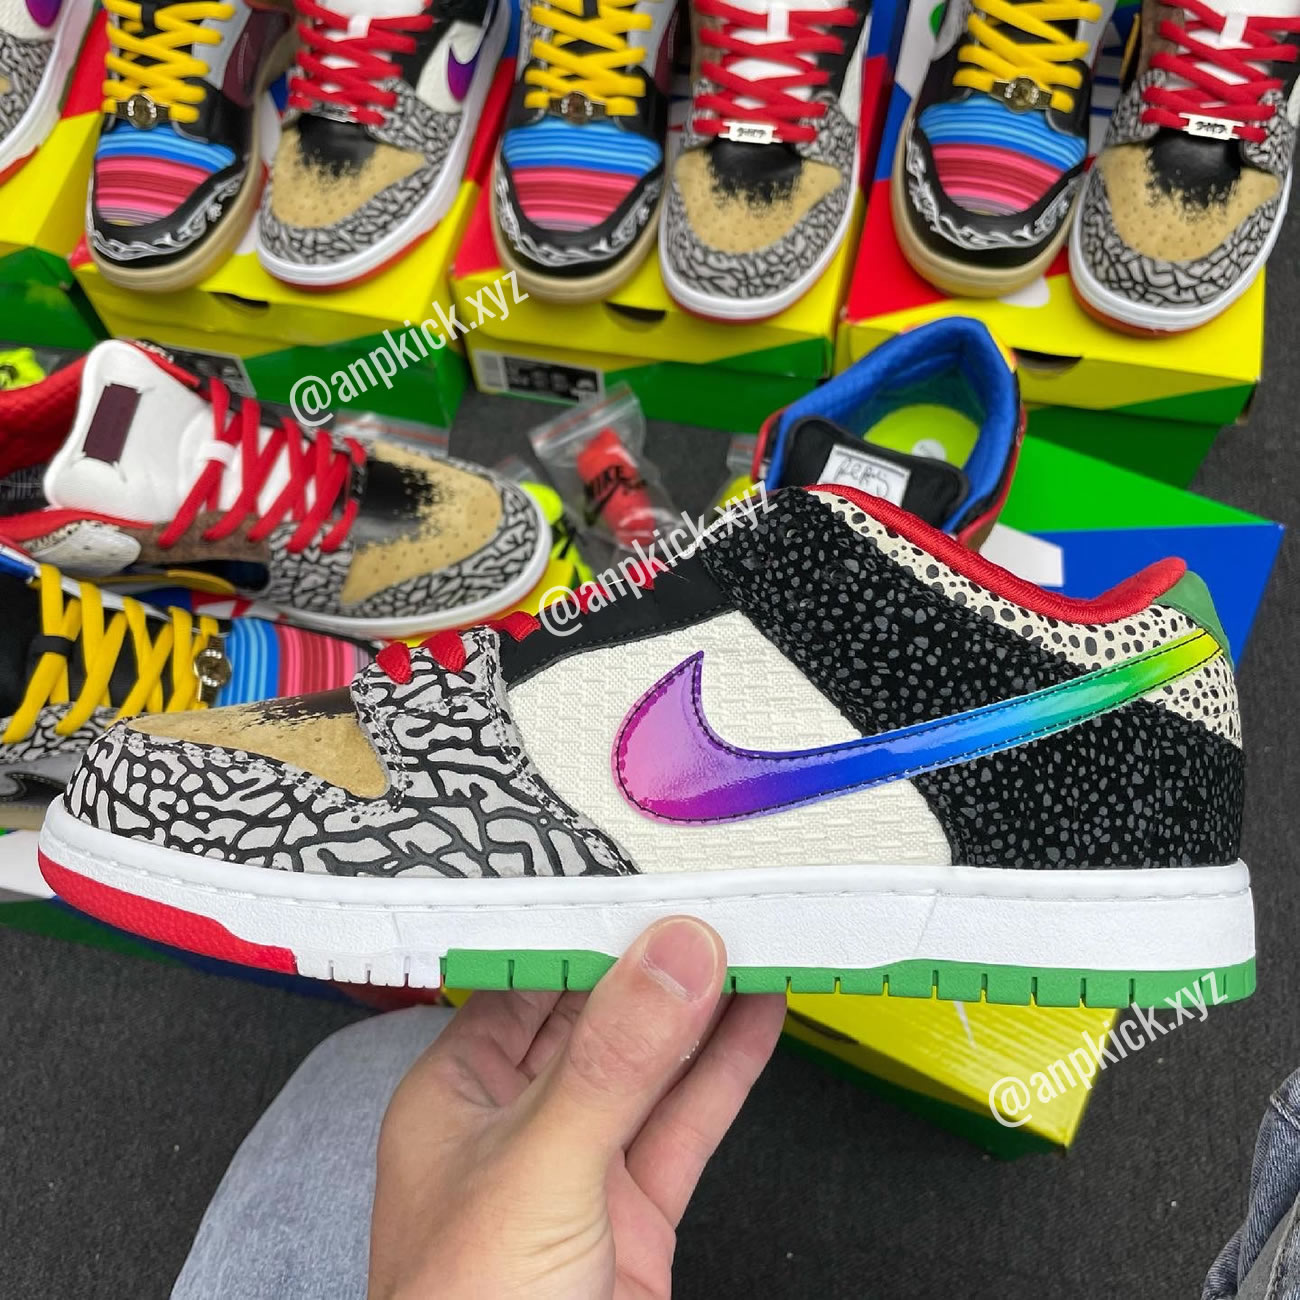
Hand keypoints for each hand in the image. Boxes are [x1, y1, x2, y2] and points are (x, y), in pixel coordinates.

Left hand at [368, 917, 785, 1299]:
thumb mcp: (540, 1170)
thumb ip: (613, 1062)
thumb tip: (671, 957)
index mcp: (455, 1095)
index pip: (527, 979)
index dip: (590, 927)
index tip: (651, 883)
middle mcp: (514, 1124)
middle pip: (596, 1017)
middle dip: (658, 964)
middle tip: (720, 906)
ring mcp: (578, 1170)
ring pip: (651, 1067)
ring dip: (704, 1010)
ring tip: (755, 942)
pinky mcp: (632, 1216)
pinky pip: (685, 1124)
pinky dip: (726, 1072)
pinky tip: (759, 1021)